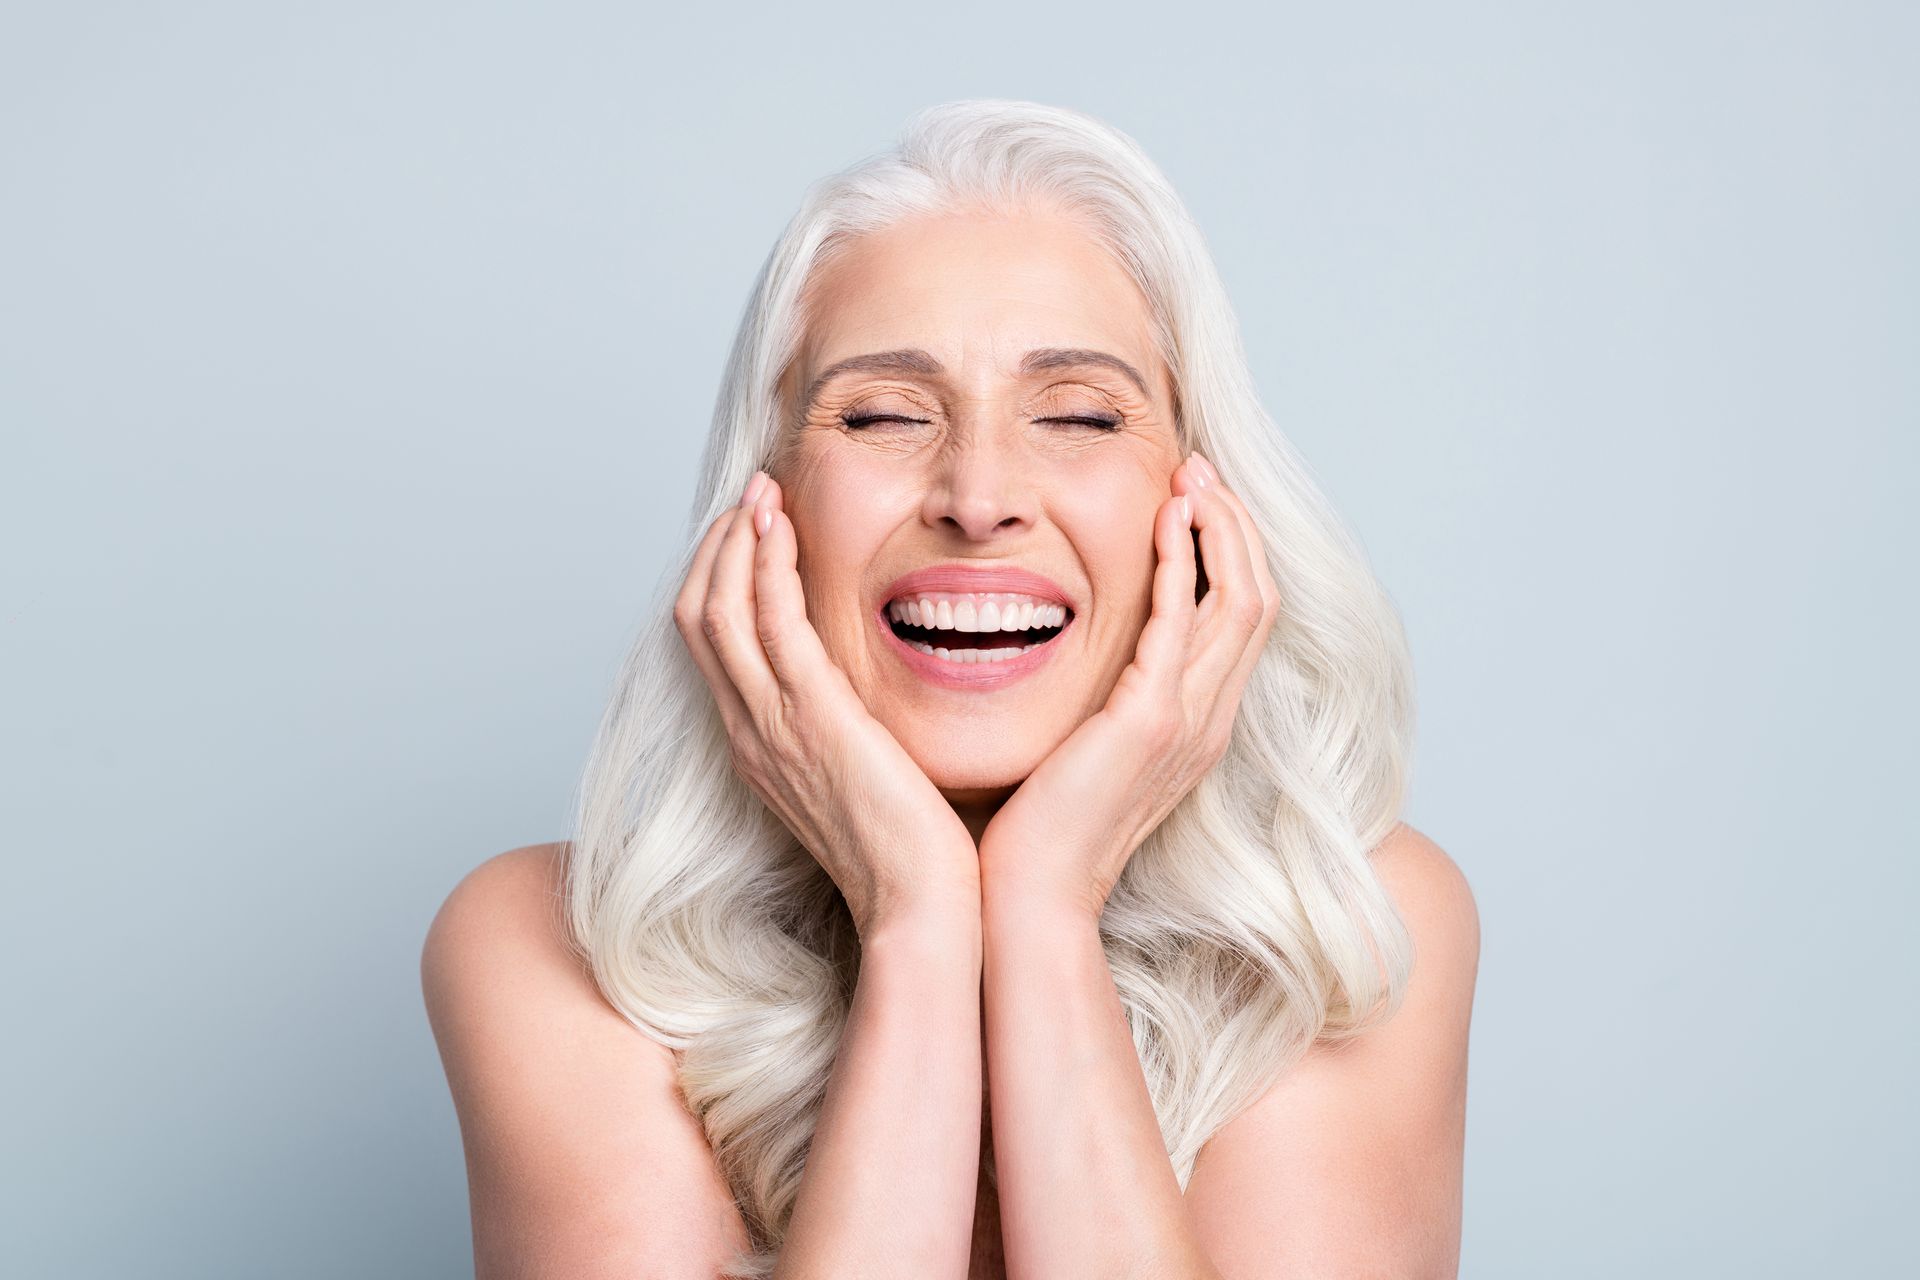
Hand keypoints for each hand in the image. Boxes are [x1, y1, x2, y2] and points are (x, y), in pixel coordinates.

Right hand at [675, 470, 980, 936]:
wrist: (920, 908)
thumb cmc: (913, 853)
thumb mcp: (865, 780)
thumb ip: (851, 732)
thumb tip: (869, 698)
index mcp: (760, 748)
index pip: (714, 646)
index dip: (722, 580)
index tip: (753, 531)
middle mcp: (751, 733)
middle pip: (698, 618)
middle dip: (718, 547)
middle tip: (751, 495)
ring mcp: (772, 727)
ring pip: (719, 611)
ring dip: (735, 541)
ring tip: (760, 491)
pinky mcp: (811, 719)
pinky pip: (769, 624)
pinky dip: (765, 566)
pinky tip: (781, 526)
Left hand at [977, 451, 1279, 920]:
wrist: (1031, 899)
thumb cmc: (1039, 831)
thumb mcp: (1084, 750)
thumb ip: (1099, 701)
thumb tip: (1079, 656)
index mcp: (1197, 726)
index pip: (1241, 620)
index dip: (1230, 552)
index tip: (1196, 499)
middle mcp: (1208, 720)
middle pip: (1258, 597)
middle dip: (1235, 525)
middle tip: (1200, 469)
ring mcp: (1187, 721)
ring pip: (1241, 600)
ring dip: (1220, 528)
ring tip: (1192, 476)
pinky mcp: (1150, 720)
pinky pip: (1182, 620)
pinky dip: (1181, 561)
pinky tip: (1165, 518)